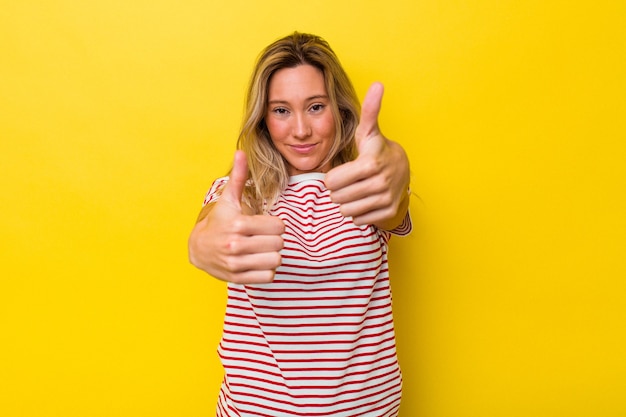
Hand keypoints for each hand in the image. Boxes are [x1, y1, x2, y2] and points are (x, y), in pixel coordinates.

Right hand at [188, 151, 284, 283]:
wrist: (198, 248)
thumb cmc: (219, 221)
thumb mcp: (228, 200)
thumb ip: (238, 177)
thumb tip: (240, 152)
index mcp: (238, 224)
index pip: (278, 226)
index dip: (276, 224)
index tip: (266, 224)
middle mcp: (236, 245)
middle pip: (279, 244)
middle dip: (275, 240)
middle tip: (264, 237)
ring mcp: (236, 263)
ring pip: (276, 261)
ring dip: (273, 255)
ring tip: (262, 249)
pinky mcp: (237, 278)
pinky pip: (268, 277)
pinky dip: (267, 270)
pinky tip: (258, 262)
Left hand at [325, 82, 409, 228]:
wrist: (402, 172)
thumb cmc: (377, 150)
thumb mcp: (370, 132)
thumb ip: (370, 110)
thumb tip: (378, 84)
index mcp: (371, 163)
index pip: (332, 181)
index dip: (333, 177)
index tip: (343, 171)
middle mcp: (380, 183)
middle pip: (337, 197)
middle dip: (338, 190)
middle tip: (350, 181)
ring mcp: (385, 199)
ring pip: (346, 210)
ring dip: (346, 202)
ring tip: (356, 190)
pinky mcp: (387, 213)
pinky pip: (357, 219)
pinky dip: (357, 212)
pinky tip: (365, 200)